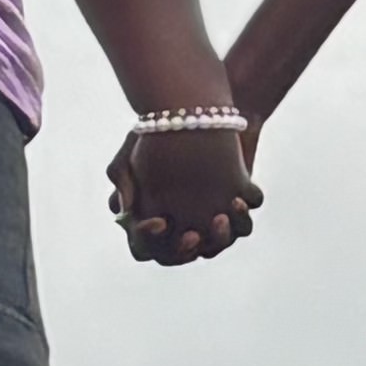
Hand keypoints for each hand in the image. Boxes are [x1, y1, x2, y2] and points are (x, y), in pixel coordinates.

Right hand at [108, 118, 259, 265]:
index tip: (160, 222)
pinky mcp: (238, 205)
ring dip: (220, 237)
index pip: (147, 248)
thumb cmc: (160, 129)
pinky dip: (242, 218)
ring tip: (220, 218)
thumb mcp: (131, 149)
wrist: (202, 109)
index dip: (150, 241)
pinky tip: (239, 200)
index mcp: (153, 217)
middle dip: (186, 249)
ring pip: (216, 245)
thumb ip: (122, 179)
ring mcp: (211, 217)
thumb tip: (123, 213)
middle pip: (182, 256)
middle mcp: (183, 224)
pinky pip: (243, 225)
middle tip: (192, 235)